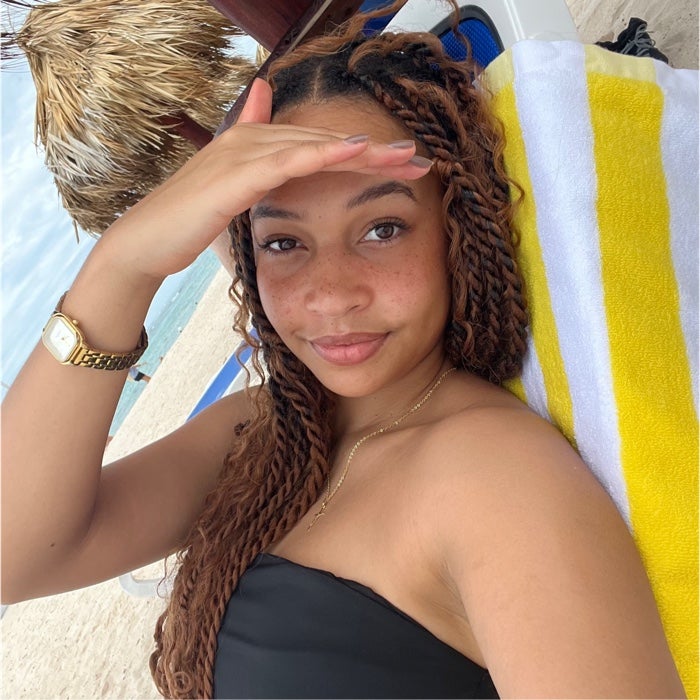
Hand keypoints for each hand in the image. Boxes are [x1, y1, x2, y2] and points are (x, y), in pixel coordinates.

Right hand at [102, 79, 430, 280]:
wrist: (145, 243)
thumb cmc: (187, 225)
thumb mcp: (228, 197)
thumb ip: (253, 178)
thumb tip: (268, 164)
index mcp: (255, 147)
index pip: (320, 148)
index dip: (361, 155)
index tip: (401, 168)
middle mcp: (252, 140)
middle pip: (326, 142)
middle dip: (375, 152)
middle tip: (420, 160)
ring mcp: (243, 153)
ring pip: (316, 146)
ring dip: (363, 150)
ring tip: (405, 156)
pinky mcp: (236, 174)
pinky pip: (289, 160)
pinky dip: (324, 154)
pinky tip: (357, 150)